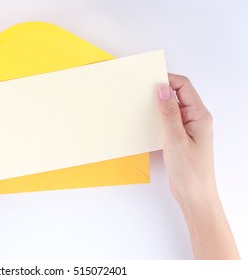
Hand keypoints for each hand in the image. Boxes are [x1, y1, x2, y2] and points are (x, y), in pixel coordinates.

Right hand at [157, 74, 238, 258]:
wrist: (194, 195)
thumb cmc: (191, 172)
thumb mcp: (176, 140)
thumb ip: (169, 114)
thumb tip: (162, 90)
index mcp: (200, 116)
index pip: (184, 87)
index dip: (168, 80)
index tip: (150, 80)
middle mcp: (195, 119)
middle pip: (178, 95)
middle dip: (161, 91)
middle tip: (142, 91)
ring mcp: (188, 128)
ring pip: (172, 108)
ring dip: (158, 105)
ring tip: (142, 105)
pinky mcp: (180, 137)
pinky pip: (169, 121)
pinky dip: (158, 118)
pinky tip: (147, 122)